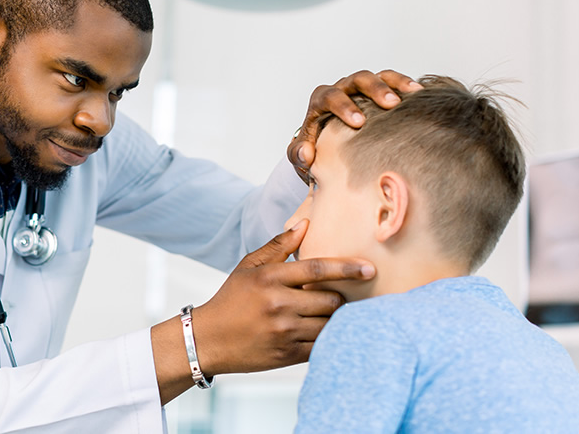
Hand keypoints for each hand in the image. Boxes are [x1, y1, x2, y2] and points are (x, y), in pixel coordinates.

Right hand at [191, 220, 375, 375]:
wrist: (208, 340)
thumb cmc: (232, 299)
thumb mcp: (249, 267)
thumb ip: (279, 246)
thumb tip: (306, 223)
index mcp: (269, 278)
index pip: (316, 269)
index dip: (347, 267)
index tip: (369, 268)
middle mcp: (277, 304)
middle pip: (331, 299)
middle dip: (337, 298)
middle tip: (332, 297)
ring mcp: (283, 332)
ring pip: (330, 324)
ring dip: (334, 318)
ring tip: (326, 314)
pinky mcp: (287, 355)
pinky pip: (321, 345)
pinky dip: (327, 338)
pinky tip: (319, 332)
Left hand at [287, 70, 420, 181]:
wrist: (328, 144)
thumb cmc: (316, 147)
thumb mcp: (301, 154)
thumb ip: (298, 154)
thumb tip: (306, 154)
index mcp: (322, 101)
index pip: (330, 97)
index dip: (344, 107)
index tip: (359, 123)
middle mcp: (343, 89)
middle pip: (358, 80)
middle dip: (374, 90)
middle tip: (391, 105)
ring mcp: (363, 88)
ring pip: (379, 76)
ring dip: (396, 83)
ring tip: (413, 94)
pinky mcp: (381, 90)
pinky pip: (394, 81)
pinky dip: (406, 85)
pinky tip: (421, 95)